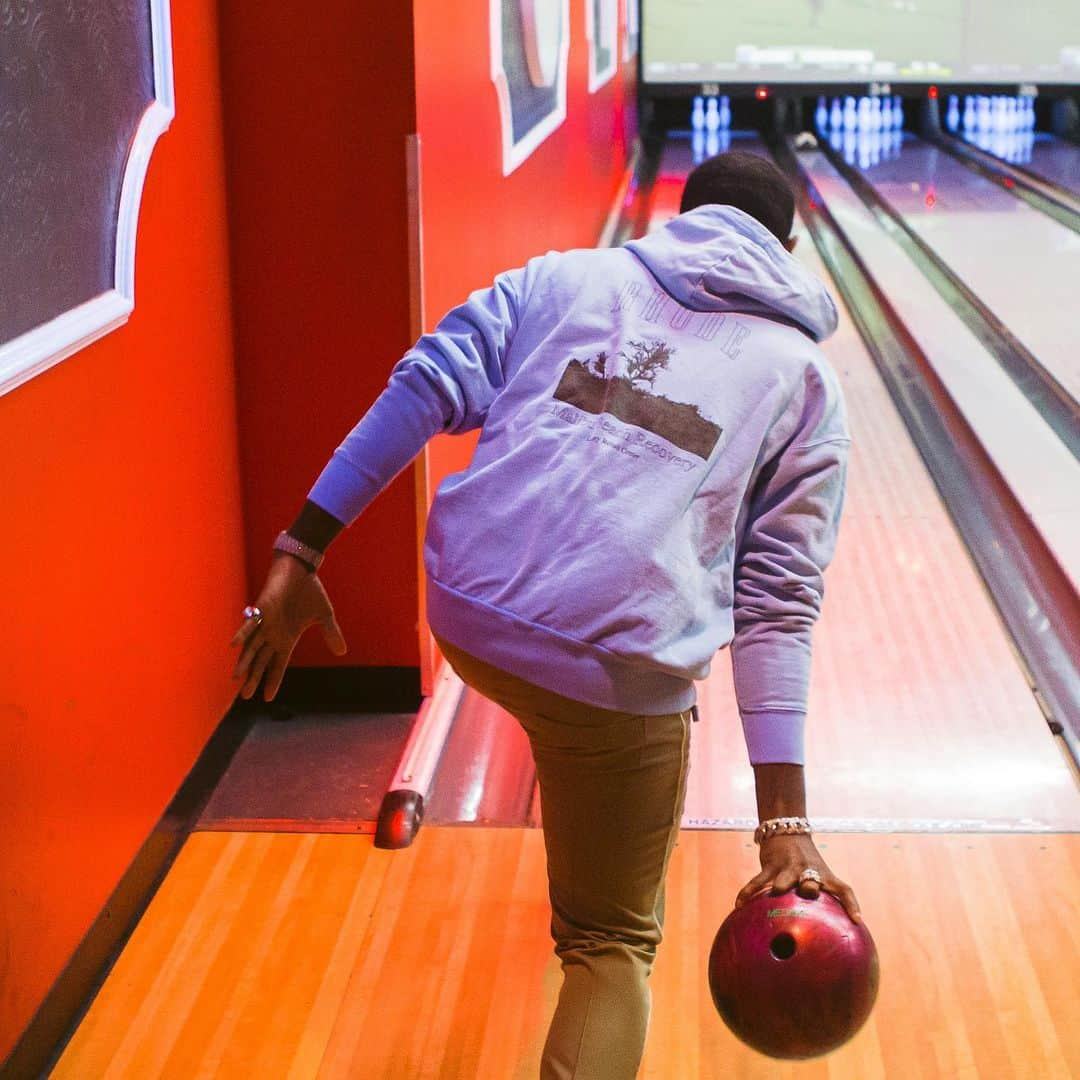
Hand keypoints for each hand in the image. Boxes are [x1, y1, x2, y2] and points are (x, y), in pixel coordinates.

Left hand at [229, 554, 347, 701]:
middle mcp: (273, 634)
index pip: (277, 665)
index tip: (267, 699)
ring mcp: (266, 622)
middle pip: (261, 661)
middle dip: (253, 678)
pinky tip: (234, 645)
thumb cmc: (310, 590)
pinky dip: (242, 634)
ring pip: (252, 647)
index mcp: (287, 638)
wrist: (302, 568)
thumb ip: (331, 634)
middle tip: (245, 697)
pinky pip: (250, 624)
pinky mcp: (262, 608)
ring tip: (238, 679)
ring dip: (245, 662)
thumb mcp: (325, 616)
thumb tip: (342, 651)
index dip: (272, 681)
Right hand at [734, 833, 861, 924]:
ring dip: (778, 890)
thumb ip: (821, 895)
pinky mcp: (769, 865)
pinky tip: (739, 905)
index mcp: (823, 874)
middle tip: (809, 899)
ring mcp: (787, 867)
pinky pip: (757, 881)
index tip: (857, 921)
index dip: (851, 904)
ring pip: (782, 881)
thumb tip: (824, 930)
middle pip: (811, 883)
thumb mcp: (818, 871)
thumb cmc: (805, 861)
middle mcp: (807, 870)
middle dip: (810, 892)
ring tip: (772, 900)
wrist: (787, 830)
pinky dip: (748, 892)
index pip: (843, 888)